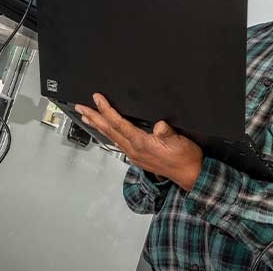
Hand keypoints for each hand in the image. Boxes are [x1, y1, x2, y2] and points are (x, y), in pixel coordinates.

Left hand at [75, 93, 203, 190]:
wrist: (191, 175)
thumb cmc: (186, 158)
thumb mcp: (180, 141)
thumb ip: (168, 133)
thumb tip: (160, 125)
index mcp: (141, 143)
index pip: (118, 123)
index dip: (106, 110)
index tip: (97, 99)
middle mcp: (134, 150)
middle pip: (109, 130)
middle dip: (94, 117)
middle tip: (81, 107)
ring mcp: (134, 155)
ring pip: (112, 137)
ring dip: (98, 125)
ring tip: (88, 117)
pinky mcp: (138, 157)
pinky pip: (118, 143)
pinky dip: (109, 134)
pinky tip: (107, 131)